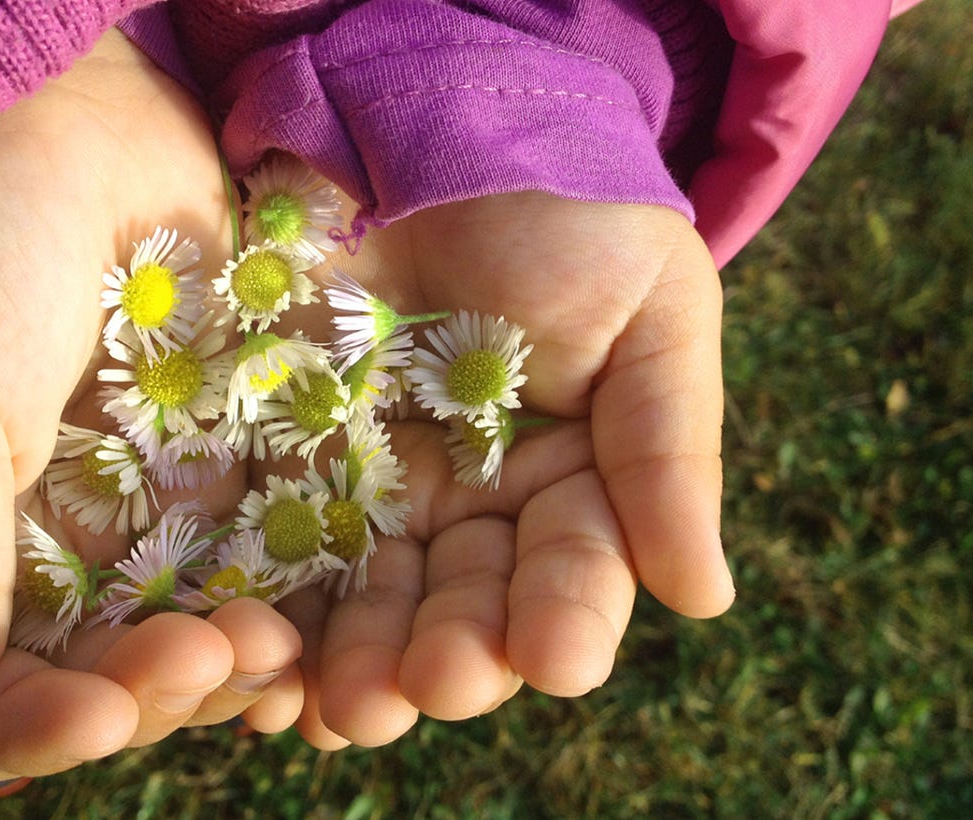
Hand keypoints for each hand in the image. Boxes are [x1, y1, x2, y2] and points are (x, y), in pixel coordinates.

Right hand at [0, 30, 298, 781]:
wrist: (59, 117)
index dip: (43, 732)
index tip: (106, 707)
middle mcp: (34, 559)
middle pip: (100, 689)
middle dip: (159, 693)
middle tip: (220, 656)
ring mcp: (133, 516)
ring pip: (187, 640)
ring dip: (233, 665)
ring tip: (277, 645)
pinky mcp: (216, 467)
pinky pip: (256, 562)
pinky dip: (288, 605)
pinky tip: (321, 624)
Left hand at [275, 194, 734, 747]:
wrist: (435, 123)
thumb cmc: (566, 211)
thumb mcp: (649, 313)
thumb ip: (669, 449)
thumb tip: (706, 598)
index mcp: (572, 478)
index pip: (575, 566)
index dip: (566, 613)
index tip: (557, 661)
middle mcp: (474, 502)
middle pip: (466, 601)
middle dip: (453, 652)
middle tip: (434, 687)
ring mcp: (377, 488)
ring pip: (371, 597)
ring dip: (361, 658)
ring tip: (346, 707)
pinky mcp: (288, 463)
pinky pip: (281, 549)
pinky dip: (274, 611)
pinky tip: (266, 664)